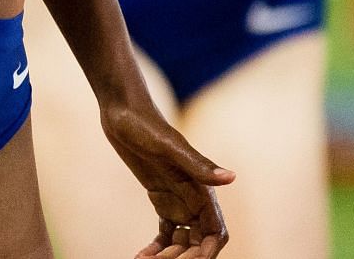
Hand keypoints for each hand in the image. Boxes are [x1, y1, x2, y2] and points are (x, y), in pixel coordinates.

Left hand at [101, 101, 233, 257]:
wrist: (122, 110)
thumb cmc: (146, 123)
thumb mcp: (169, 145)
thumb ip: (199, 164)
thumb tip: (231, 178)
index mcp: (202, 189)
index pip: (215, 232)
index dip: (206, 252)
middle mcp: (193, 197)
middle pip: (198, 242)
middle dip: (184, 257)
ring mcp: (177, 199)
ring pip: (182, 241)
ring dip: (169, 256)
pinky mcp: (160, 197)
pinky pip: (165, 232)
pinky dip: (156, 247)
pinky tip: (141, 256)